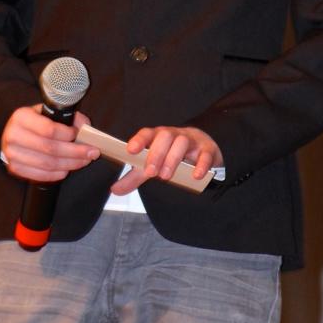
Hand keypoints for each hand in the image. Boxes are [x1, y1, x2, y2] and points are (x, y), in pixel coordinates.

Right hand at [1, 106, 98, 181]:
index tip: (79, 134)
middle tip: (91, 152)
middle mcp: (13, 135)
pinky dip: (58, 174)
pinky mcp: (15, 168)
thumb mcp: (49, 112)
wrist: (15, 133)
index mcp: (22, 117)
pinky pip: (41, 175)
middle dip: (75, 152)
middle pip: (50, 148)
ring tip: (84, 160)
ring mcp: (12, 154)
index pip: (49, 129)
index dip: (67, 134)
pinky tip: (68, 168)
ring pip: (48, 164)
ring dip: (70, 164)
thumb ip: (69, 117)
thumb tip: (86, 129)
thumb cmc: (36, 122)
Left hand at [108, 126, 222, 195]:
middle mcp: (174, 135)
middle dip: (156, 153)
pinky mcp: (207, 150)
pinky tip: (196, 176)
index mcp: (158, 137)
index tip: (130, 150)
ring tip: (166, 176)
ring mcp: (191, 141)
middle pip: (164, 136)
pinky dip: (200, 164)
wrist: (203, 149)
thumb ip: (135, 176)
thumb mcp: (153, 164)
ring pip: (182, 142)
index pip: (147, 133)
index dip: (139, 140)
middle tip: (150, 172)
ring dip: (173, 158)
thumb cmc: (173, 155)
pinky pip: (205, 154)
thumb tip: (114, 189)